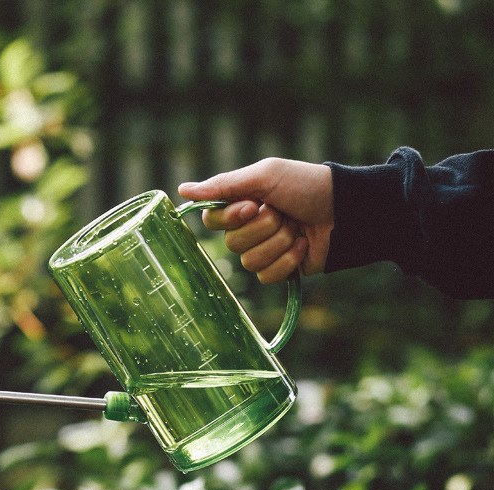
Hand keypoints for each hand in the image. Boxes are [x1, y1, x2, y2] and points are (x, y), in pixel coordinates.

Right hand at [179, 158, 334, 282]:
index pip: (211, 221)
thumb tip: (182, 190)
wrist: (346, 210)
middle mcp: (248, 229)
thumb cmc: (305, 185)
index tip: (251, 206)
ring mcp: (264, 251)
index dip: (229, 218)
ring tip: (297, 227)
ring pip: (250, 262)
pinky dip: (288, 260)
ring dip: (278, 243)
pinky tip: (303, 246)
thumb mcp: (264, 176)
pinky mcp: (280, 270)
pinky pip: (267, 276)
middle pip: (232, 243)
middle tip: (282, 213)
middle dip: (263, 228)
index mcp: (240, 204)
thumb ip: (223, 185)